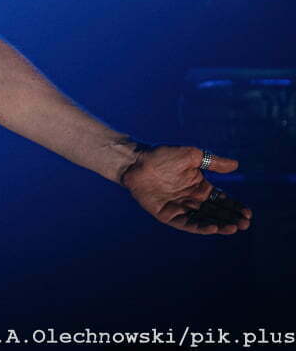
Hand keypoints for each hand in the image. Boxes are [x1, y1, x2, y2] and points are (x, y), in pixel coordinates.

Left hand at [120, 145, 251, 234]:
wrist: (135, 161)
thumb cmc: (162, 155)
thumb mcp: (192, 155)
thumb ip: (213, 162)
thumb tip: (237, 165)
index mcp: (199, 187)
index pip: (222, 200)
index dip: (235, 207)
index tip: (248, 213)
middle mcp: (191, 199)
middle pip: (215, 213)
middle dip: (231, 218)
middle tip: (244, 223)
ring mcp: (179, 208)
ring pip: (203, 220)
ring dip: (219, 225)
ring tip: (233, 227)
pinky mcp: (166, 215)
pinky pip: (185, 223)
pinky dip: (199, 227)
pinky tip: (213, 227)